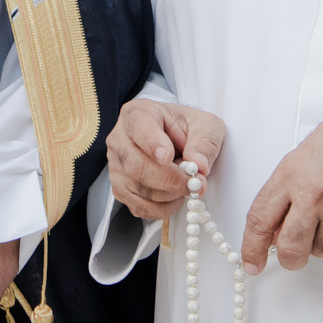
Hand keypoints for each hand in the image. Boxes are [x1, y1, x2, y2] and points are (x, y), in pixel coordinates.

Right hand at [105, 96, 226, 219]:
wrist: (173, 139)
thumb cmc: (185, 128)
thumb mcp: (205, 125)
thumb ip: (205, 142)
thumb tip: (198, 165)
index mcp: (138, 114)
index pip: (140, 128)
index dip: (153, 144)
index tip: (168, 157)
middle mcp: (120, 139)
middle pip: (136, 165)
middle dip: (170, 180)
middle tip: (195, 184)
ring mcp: (116, 166)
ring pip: (139, 189)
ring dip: (170, 195)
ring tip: (187, 186)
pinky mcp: (121, 189)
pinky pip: (139, 207)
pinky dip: (163, 208)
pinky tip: (175, 197)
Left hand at [241, 91, 322, 274]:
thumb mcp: (301, 158)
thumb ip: (285, 194)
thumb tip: (276, 228)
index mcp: (292, 176)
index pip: (261, 220)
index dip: (252, 248)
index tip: (252, 262)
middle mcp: (315, 195)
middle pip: (292, 247)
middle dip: (290, 258)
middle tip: (293, 255)